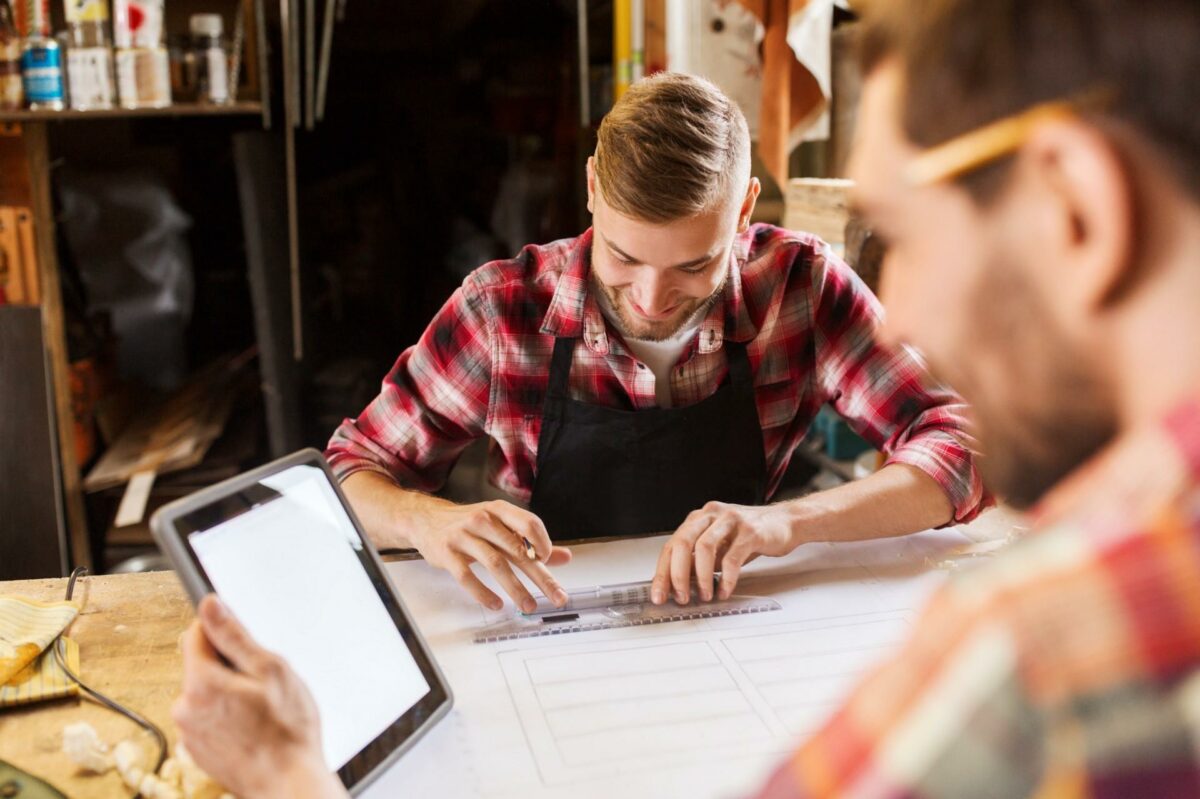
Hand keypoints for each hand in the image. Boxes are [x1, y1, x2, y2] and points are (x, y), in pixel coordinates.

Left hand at [173, 596, 347, 798]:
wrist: (288, 785)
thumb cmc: (287, 732)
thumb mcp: (270, 670)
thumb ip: (234, 636)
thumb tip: (210, 606)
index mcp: (200, 682)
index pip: (195, 634)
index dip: (221, 631)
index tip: (243, 641)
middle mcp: (185, 708)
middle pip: (201, 666)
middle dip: (229, 667)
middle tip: (263, 684)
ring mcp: (189, 733)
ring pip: (206, 694)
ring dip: (229, 694)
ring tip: (262, 711)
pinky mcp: (198, 751)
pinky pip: (209, 719)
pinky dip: (227, 718)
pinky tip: (254, 728)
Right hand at [407, 500, 571, 612]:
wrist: (426, 520)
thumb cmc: (469, 524)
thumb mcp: (501, 525)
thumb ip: (532, 542)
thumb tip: (565, 557)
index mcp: (500, 511)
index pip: (530, 524)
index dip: (544, 544)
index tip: (549, 562)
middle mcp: (483, 520)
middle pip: (518, 550)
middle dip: (540, 576)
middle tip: (557, 596)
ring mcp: (464, 536)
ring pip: (495, 564)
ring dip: (515, 588)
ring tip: (529, 605)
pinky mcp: (447, 554)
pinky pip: (467, 577)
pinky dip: (483, 593)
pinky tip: (496, 604)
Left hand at [651, 502, 799, 604]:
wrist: (784, 522)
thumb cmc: (749, 536)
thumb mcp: (718, 546)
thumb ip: (698, 560)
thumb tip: (679, 584)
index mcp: (698, 518)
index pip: (671, 545)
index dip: (662, 572)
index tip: (659, 594)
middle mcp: (711, 515)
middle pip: (683, 543)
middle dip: (677, 575)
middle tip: (681, 597)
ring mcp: (730, 520)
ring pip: (704, 548)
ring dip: (701, 577)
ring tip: (705, 595)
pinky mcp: (750, 531)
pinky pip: (732, 558)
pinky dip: (726, 578)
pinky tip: (725, 590)